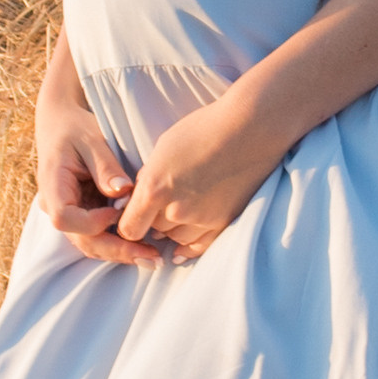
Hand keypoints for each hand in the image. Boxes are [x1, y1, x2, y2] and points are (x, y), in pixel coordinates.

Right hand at [35, 103, 156, 262]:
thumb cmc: (76, 127)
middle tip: (151, 257)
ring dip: (120, 252)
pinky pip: (96, 236)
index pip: (64, 217)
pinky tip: (143, 246)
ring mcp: (67, 213)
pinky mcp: (81, 214)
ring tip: (153, 257)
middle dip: (116, 250)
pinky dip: (118, 242)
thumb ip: (106, 167)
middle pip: (81, 240)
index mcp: (52, 184)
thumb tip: (124, 192)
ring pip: (90, 243)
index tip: (118, 212)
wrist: (61, 124)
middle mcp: (55, 205)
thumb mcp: (92, 140)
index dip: (92, 222)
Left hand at [113, 93, 283, 265]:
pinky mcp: (224, 223)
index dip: (128, 223)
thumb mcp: (163, 147)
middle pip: (154, 231)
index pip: (129, 227)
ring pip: (176, 238)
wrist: (249, 128)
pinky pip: (199, 247)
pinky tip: (181, 251)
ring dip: (174, 229)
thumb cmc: (204, 129)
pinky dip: (187, 248)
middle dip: (154, 219)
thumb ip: (149, 177)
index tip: (131, 218)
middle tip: (164, 202)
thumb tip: (139, 197)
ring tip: (181, 209)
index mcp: (154, 188)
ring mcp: (202, 219)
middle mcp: (176, 209)